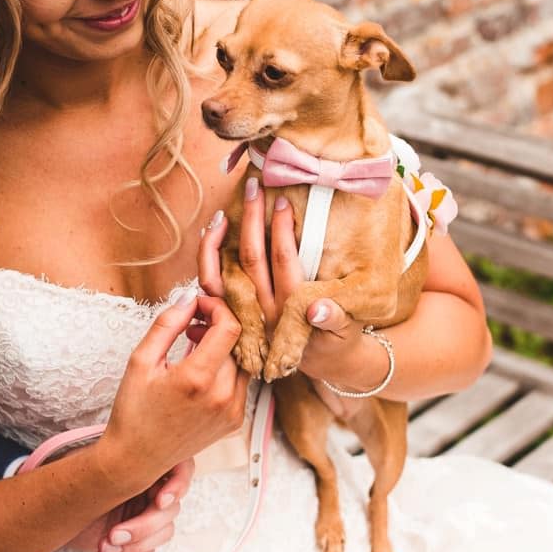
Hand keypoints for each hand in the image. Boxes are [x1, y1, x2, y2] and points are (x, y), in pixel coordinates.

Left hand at [65, 457, 195, 551]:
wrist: (50, 513)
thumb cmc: (69, 485)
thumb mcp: (88, 470)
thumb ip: (112, 466)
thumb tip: (124, 468)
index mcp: (146, 466)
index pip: (182, 468)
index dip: (178, 485)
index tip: (160, 500)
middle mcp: (152, 490)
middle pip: (171, 510)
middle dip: (143, 527)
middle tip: (114, 535)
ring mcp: (148, 516)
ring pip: (163, 535)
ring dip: (134, 546)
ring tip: (102, 546)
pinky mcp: (138, 540)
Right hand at [98, 289, 247, 495]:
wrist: (136, 458)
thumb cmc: (133, 411)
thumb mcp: (141, 361)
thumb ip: (167, 325)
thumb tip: (190, 298)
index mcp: (198, 379)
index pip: (231, 328)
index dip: (218, 308)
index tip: (200, 306)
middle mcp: (222, 397)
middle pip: (238, 343)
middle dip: (218, 326)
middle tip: (191, 327)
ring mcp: (233, 412)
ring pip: (243, 361)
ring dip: (224, 348)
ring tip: (194, 348)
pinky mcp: (235, 422)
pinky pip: (242, 383)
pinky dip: (227, 369)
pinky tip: (201, 372)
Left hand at [196, 196, 370, 394]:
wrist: (322, 365)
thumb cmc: (337, 341)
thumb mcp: (345, 332)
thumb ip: (335, 320)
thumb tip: (319, 309)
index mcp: (292, 311)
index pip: (284, 261)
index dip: (283, 229)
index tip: (283, 201)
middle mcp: (264, 313)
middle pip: (251, 259)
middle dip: (253, 219)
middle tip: (255, 186)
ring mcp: (244, 315)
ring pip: (221, 274)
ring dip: (221, 238)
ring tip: (226, 207)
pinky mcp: (231, 316)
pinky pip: (212, 287)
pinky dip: (207, 259)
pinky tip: (211, 232)